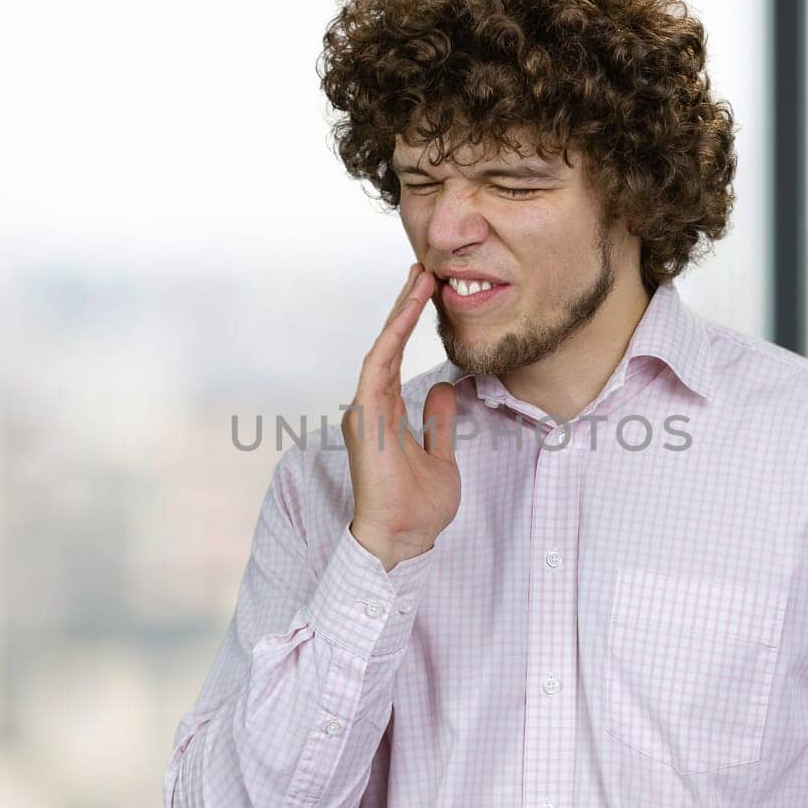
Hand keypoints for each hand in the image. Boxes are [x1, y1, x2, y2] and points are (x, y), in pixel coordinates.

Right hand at [344, 263, 459, 570]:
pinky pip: (377, 368)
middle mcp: (370, 407)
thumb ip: (437, 422)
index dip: (410, 325)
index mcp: (384, 415)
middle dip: (404, 306)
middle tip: (422, 269)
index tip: (427, 293)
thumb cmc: (417, 507)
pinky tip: (407, 314)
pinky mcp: (365, 418)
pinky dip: (392, 339)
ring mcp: (365, 411)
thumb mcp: (439, 455)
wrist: (404, 538)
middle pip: (386, 345)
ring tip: (419, 278)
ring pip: (382, 348)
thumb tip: (443, 389)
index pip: (396, 359)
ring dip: (400, 313)